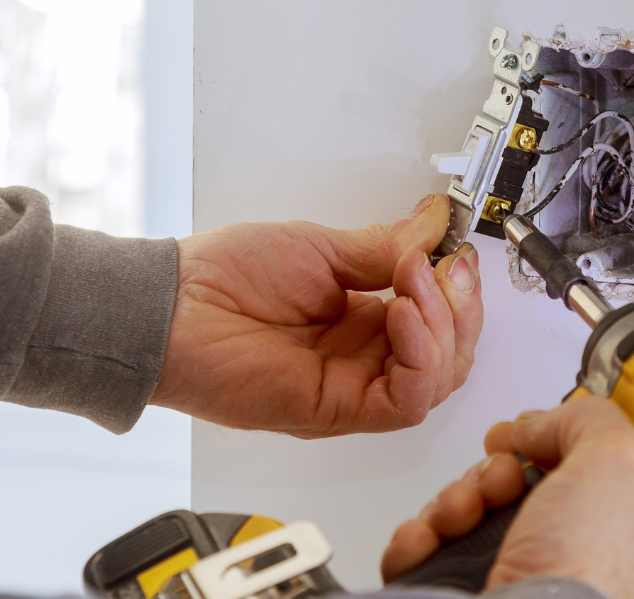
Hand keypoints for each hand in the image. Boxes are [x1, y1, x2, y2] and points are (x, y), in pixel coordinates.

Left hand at [150, 194, 482, 436]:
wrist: (172, 307)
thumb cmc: (222, 278)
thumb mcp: (319, 247)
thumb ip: (384, 246)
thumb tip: (433, 223)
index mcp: (362, 320)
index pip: (440, 321)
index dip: (458, 290)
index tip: (455, 251)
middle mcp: (363, 358)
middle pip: (450, 356)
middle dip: (461, 308)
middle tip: (445, 266)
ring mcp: (352, 386)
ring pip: (437, 381)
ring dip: (443, 328)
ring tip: (414, 281)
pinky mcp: (337, 410)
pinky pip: (404, 401)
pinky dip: (420, 358)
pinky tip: (403, 316)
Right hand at [380, 397, 633, 598]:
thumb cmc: (593, 579)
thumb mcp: (624, 462)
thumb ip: (591, 421)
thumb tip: (543, 422)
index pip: (593, 472)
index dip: (556, 443)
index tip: (534, 431)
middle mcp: (579, 566)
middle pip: (522, 487)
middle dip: (496, 468)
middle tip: (500, 476)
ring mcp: (521, 588)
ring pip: (472, 516)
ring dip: (455, 497)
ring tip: (461, 512)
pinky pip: (430, 554)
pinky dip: (421, 538)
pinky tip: (429, 537)